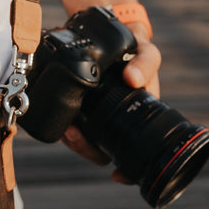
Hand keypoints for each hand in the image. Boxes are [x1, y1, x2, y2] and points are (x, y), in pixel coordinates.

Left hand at [61, 22, 161, 183]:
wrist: (112, 36)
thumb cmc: (135, 52)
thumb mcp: (147, 54)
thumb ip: (146, 64)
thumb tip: (134, 80)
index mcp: (130, 117)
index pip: (129, 152)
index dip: (126, 169)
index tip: (116, 173)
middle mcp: (109, 120)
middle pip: (98, 151)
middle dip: (85, 148)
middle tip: (76, 135)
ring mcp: (90, 113)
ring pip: (79, 139)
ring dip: (71, 139)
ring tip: (68, 129)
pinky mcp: (71, 102)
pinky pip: (64, 121)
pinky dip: (60, 123)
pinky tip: (61, 118)